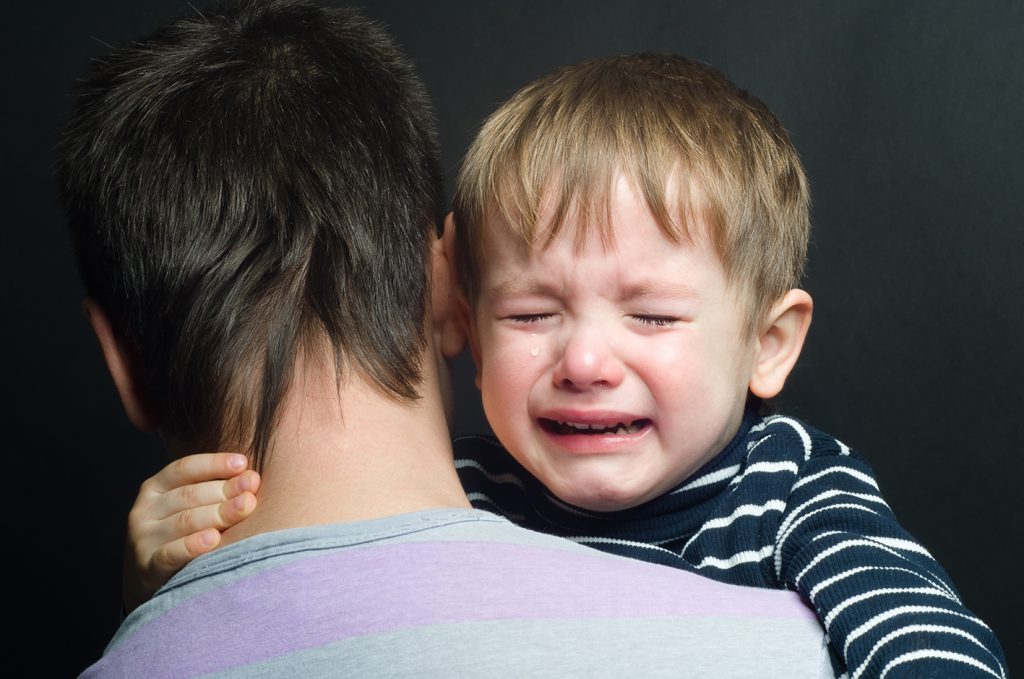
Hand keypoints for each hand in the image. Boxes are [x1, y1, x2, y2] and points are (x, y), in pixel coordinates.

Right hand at [122, 452, 259, 612]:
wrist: (153, 584)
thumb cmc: (183, 536)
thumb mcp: (191, 508)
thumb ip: (216, 490)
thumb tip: (252, 478)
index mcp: (156, 488)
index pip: (185, 468)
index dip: (215, 464)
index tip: (243, 463)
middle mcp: (145, 511)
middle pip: (189, 495)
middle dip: (224, 490)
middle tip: (252, 490)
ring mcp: (144, 539)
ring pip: (185, 521)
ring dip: (218, 513)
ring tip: (245, 507)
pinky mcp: (147, 567)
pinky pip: (171, 553)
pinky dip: (193, 545)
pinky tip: (214, 539)